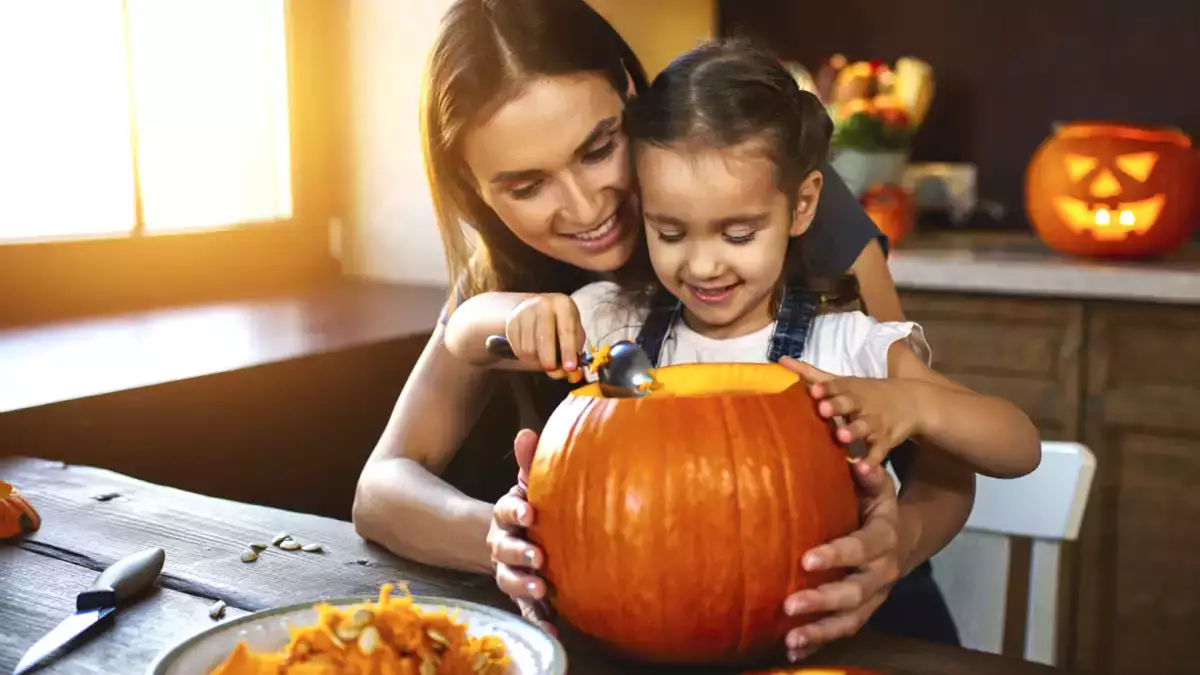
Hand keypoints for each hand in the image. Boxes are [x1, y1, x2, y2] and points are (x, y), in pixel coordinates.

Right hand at [485, 429, 555, 634]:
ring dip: (523, 585)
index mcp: (505, 515)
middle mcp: (501, 543)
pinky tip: (553, 630)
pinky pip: (526, 609)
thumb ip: (528, 462)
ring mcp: (509, 570)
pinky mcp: (522, 594)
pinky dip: (537, 620)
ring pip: (509, 578)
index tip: (530, 512)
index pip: (505, 510)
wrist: (517, 537)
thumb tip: (526, 433)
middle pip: (503, 547)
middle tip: (539, 556)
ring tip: (541, 589)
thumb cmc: (531, 507)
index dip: (515, 511)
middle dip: (519, 552)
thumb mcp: (528, 484)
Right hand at [506, 294, 585, 381]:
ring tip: (544, 360)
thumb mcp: (573, 330)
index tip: (570, 368)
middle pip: (543, 338)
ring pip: (529, 348)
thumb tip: (561, 372)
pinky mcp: (512, 323)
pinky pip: (518, 349)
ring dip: (537, 361)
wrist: (534, 307)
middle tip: (552, 369)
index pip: (566, 331)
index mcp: (563, 305)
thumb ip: (573, 351)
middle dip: (549, 359)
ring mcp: (524, 313)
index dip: (568, 351)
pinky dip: (527, 358)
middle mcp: (543, 305)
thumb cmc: (560, 323)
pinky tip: (534, 354)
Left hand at [781, 461, 908, 661]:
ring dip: (820, 632)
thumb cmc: (879, 506)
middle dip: (823, 600)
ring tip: (790, 639)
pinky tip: (792, 651)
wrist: (905, 539)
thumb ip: (869, 475)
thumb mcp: (879, 487)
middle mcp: (882, 573)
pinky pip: (843, 632)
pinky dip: (819, 644)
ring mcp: (874, 597)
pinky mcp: (863, 612)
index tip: (806, 560)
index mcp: (883, 539)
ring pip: (851, 620)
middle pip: (855, 592)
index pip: (861, 548)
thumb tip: (858, 461)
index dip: (837, 555)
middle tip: (790, 604)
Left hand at [782, 357, 923, 469]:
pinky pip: (878, 453)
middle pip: (849, 403)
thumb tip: (781, 360)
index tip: (814, 391)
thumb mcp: (842, 381)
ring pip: (864, 427)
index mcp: (850, 389)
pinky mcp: (885, 442)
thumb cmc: (866, 392)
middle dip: (837, 405)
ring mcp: (875, 423)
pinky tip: (861, 469)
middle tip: (823, 409)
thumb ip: (810, 373)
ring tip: (842, 436)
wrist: (913, 401)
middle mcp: (862, 404)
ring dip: (853, 431)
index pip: (837, 386)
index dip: (826, 388)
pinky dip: (871, 462)